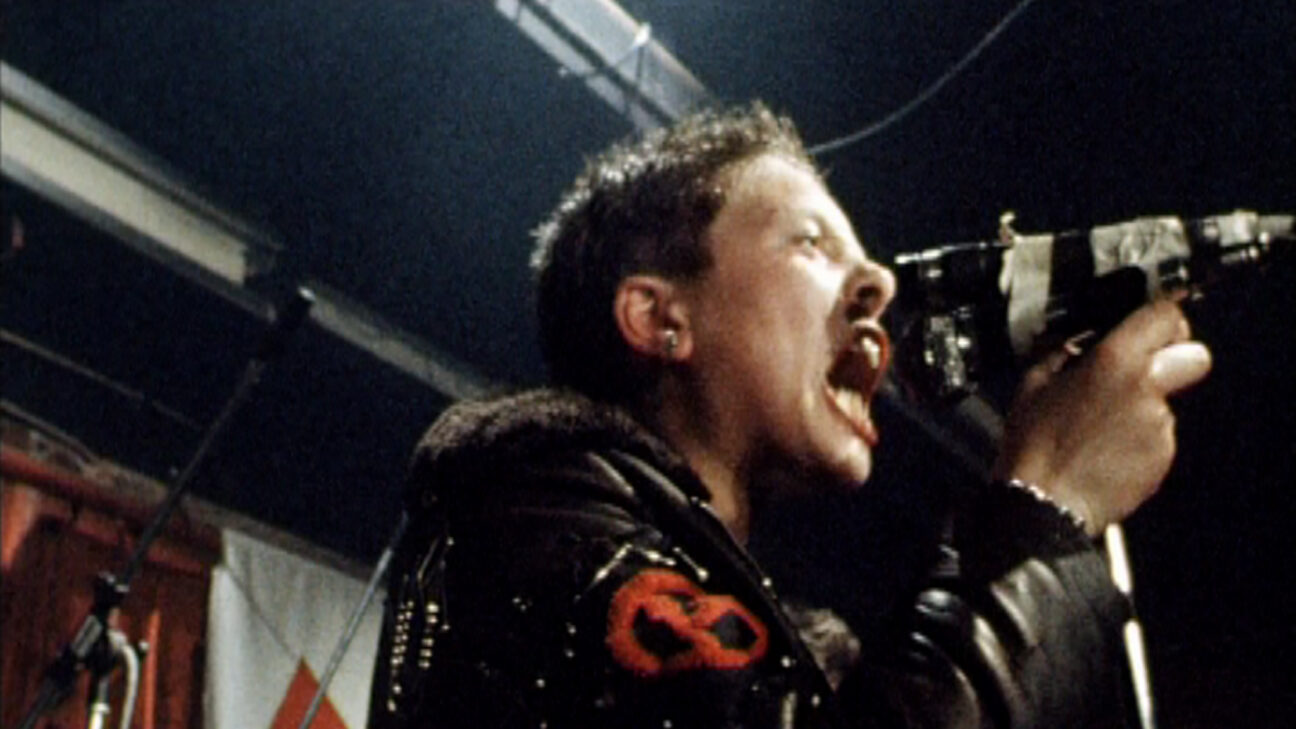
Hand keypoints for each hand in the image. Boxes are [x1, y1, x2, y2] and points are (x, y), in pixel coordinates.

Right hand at [993, 299, 1211, 534]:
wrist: (1045, 504)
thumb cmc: (1034, 447)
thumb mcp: (1032, 385)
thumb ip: (1060, 353)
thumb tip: (1072, 341)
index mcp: (1114, 360)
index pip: (1165, 316)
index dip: (1163, 317)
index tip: (1154, 323)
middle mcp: (1147, 388)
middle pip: (1194, 356)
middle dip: (1176, 357)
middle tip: (1142, 369)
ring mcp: (1159, 426)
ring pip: (1170, 400)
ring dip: (1145, 404)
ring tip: (1102, 424)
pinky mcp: (1162, 457)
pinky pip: (1159, 435)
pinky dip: (1139, 438)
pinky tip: (1106, 448)